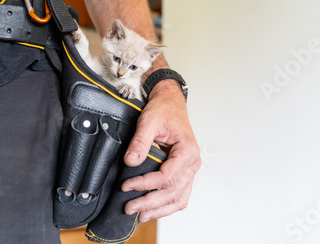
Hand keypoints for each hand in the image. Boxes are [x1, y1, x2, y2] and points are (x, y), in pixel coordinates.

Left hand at [121, 80, 200, 222]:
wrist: (171, 103)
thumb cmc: (164, 110)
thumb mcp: (149, 121)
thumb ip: (140, 142)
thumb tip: (131, 161)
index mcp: (187, 150)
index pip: (167, 176)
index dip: (146, 184)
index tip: (127, 186)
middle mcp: (192, 163)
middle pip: (173, 191)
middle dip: (150, 202)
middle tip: (130, 207)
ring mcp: (190, 169)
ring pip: (179, 197)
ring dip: (160, 209)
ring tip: (140, 215)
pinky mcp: (184, 172)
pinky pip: (180, 194)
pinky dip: (168, 205)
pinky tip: (154, 210)